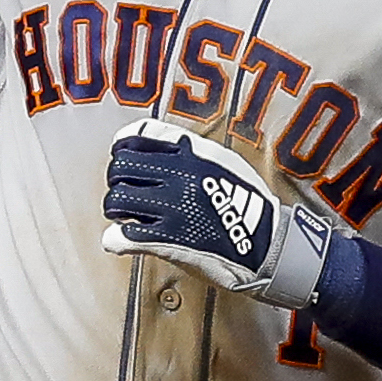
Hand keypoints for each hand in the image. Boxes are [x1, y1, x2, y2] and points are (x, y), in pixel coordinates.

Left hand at [101, 118, 331, 308]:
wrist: (266, 244)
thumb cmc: (248, 203)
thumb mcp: (224, 161)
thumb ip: (190, 149)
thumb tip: (158, 138)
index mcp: (191, 153)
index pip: (136, 136)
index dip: (123, 147)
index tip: (122, 156)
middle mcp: (178, 176)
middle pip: (120, 167)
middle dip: (117, 179)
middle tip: (123, 190)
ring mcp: (171, 208)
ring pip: (117, 200)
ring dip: (115, 209)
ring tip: (123, 215)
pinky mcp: (168, 241)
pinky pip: (124, 236)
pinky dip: (115, 239)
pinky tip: (118, 240)